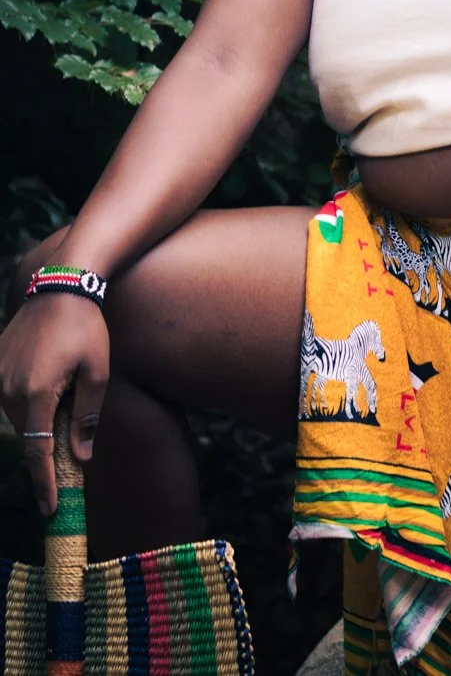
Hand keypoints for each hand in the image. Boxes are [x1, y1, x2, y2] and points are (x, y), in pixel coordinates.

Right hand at [0, 294, 109, 514]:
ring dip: (40, 420)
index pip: (38, 452)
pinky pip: (10, 396)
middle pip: (29, 435)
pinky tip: (50, 381)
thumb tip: (80, 457)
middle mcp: (8, 390)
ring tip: (65, 397)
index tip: (50, 508)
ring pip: (20, 417)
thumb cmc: (86, 327)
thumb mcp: (97, 372)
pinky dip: (30, 402)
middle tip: (71, 453)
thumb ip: (87, 417)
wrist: (62, 285)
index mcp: (35, 395)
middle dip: (48, 446)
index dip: (44, 483)